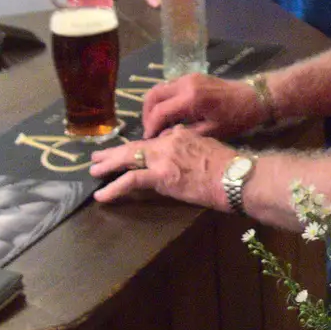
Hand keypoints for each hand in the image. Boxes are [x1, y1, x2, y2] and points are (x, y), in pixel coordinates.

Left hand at [89, 126, 234, 207]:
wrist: (236, 177)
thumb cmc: (230, 167)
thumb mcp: (209, 147)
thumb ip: (190, 146)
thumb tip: (181, 149)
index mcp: (180, 134)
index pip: (152, 141)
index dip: (137, 148)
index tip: (127, 153)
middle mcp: (167, 141)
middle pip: (134, 146)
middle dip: (114, 152)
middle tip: (98, 156)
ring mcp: (162, 158)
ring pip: (128, 159)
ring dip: (108, 166)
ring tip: (94, 172)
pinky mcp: (161, 176)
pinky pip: (131, 180)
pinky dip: (114, 188)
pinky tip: (103, 195)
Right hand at [142, 73, 263, 138]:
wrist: (254, 97)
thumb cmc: (237, 117)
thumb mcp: (212, 131)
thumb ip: (186, 134)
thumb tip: (163, 139)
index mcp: (191, 99)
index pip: (159, 112)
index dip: (150, 127)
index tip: (148, 140)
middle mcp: (186, 84)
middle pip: (152, 96)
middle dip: (147, 114)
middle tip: (149, 130)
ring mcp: (188, 77)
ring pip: (159, 88)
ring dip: (153, 105)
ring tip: (156, 123)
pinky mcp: (192, 76)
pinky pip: (169, 86)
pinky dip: (163, 98)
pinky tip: (168, 113)